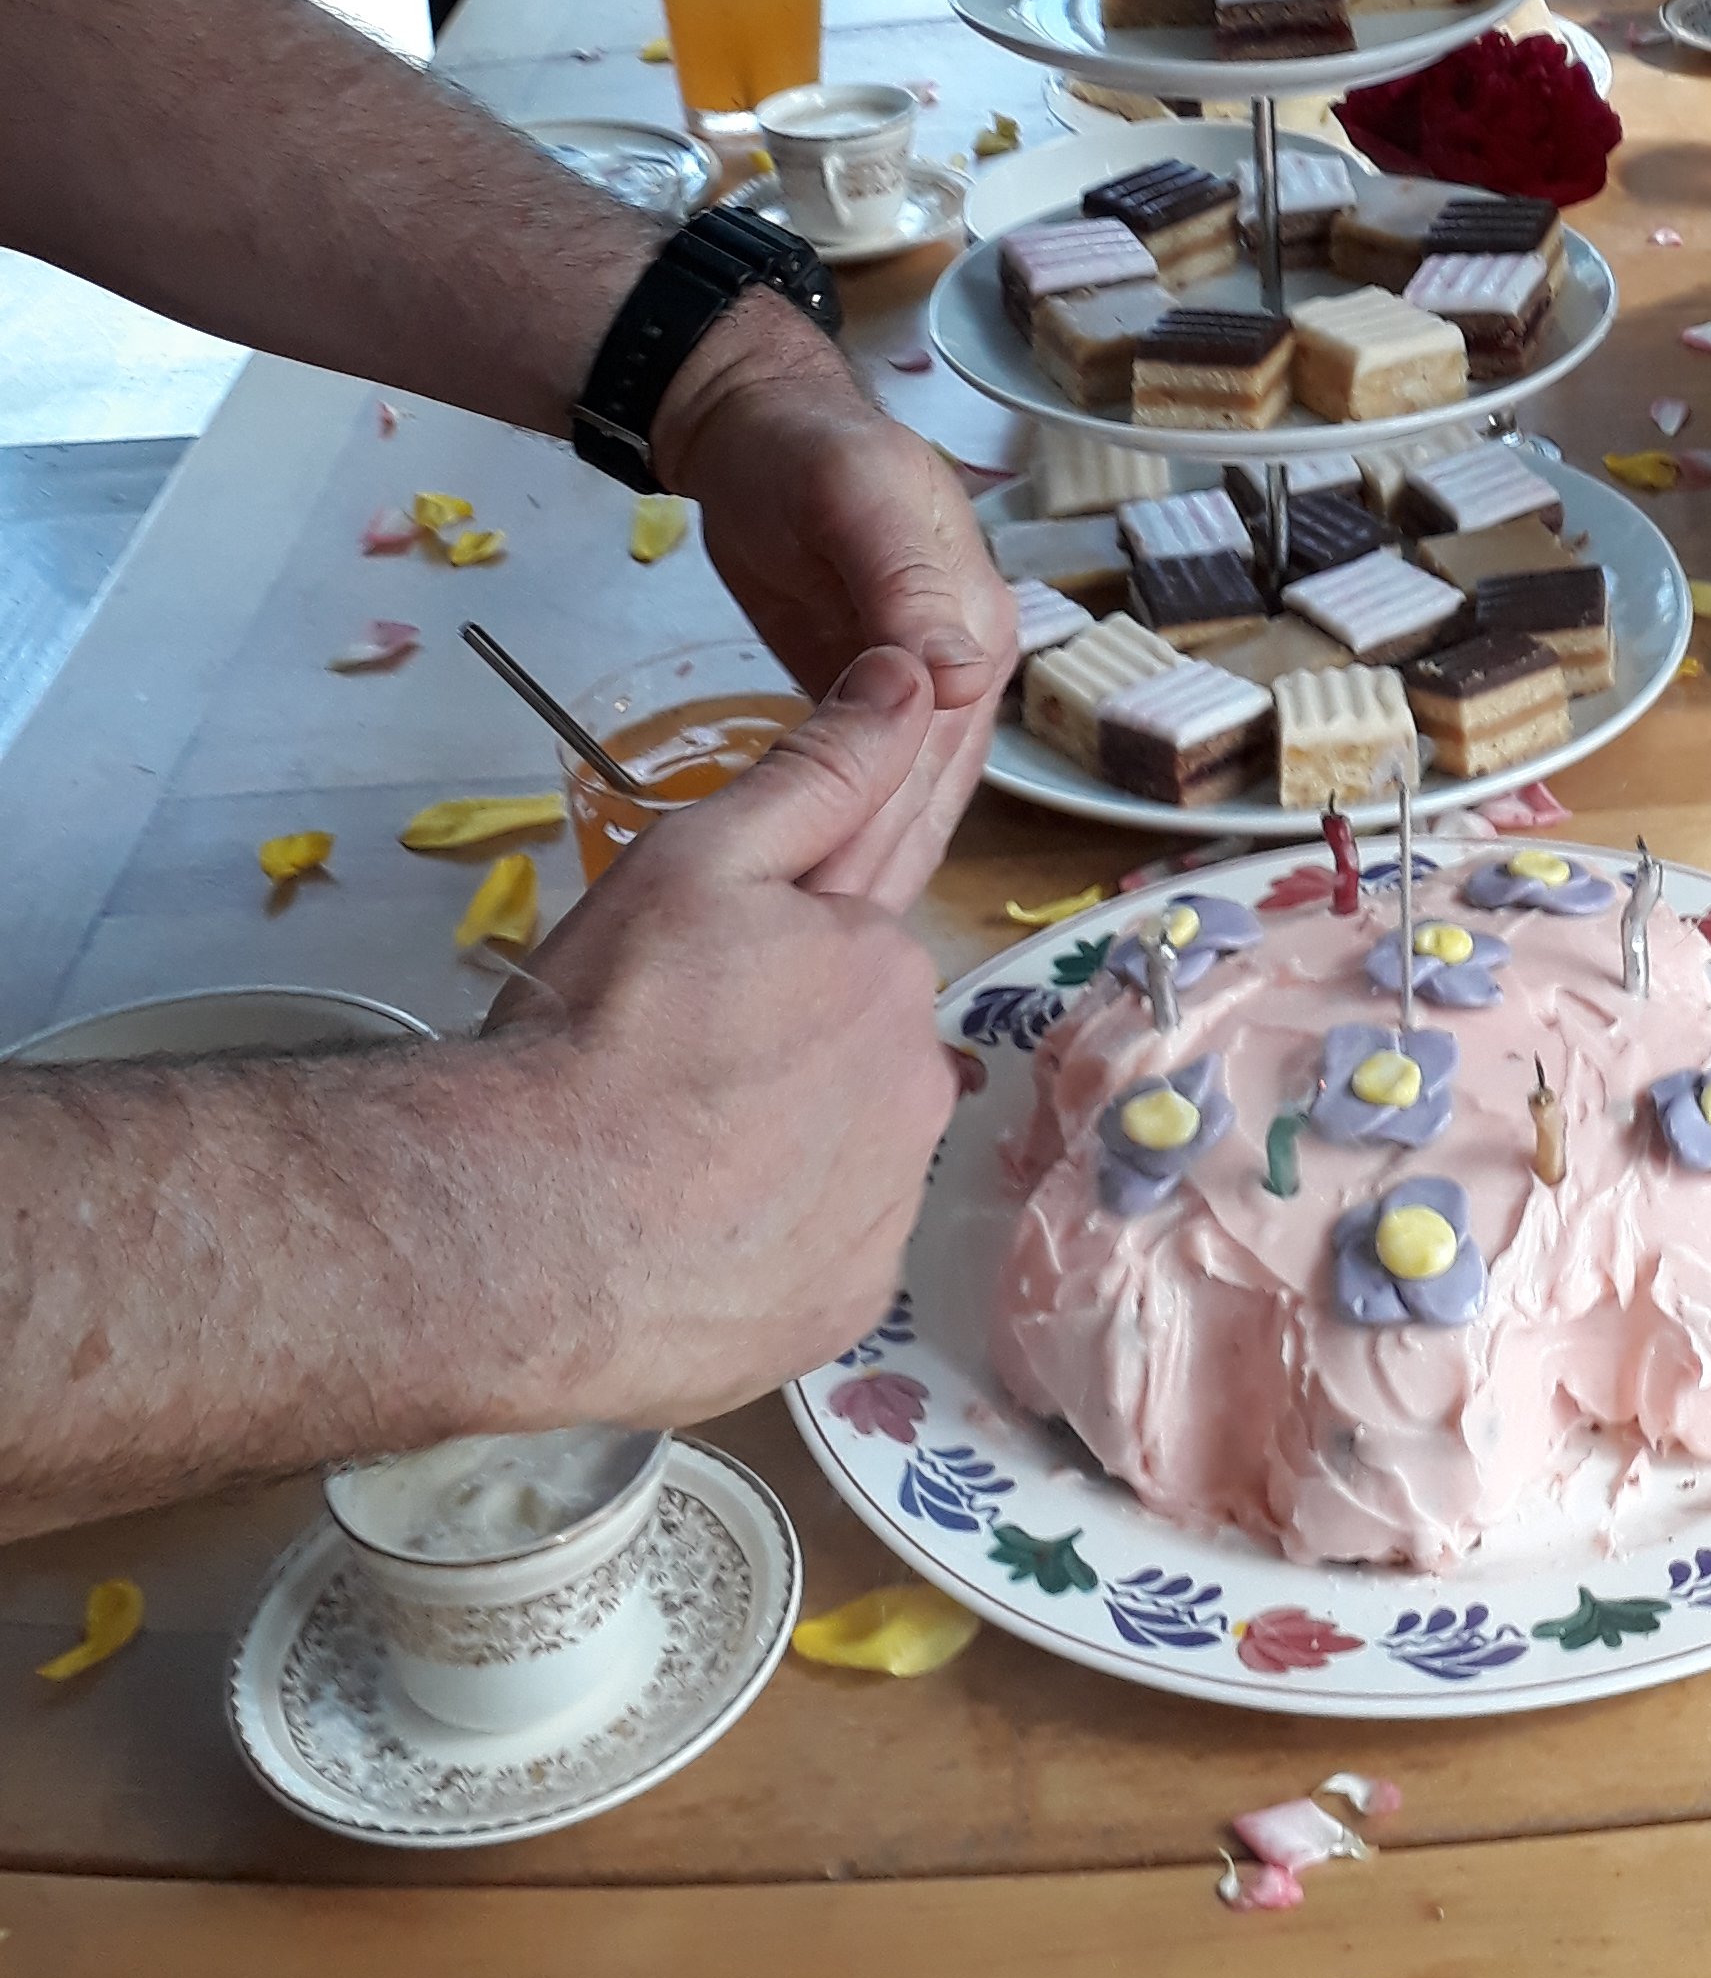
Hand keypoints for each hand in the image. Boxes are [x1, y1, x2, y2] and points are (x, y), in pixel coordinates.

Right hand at [498, 649, 959, 1422]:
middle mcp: (917, 1074)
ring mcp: (892, 1198)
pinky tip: (695, 1235)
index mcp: (883, 957)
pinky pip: (826, 1249)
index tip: (718, 999)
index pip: (862, 928)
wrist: (525, 1232)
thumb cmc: (597, 1031)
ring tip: (666, 1156)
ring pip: (843, 1146)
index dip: (789, 948)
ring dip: (782, 1141)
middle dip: (779, 1042)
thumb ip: (818, 771)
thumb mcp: (697, 863)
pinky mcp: (857, 1299)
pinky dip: (775, 1239)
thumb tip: (917, 678)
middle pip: (851, 1042)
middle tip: (663, 1068)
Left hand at [650, 291, 1015, 903]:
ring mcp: (926, 680)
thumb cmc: (806, 449)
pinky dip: (854, 826)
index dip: (891, 820)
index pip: (942, 744)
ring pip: (910, 793)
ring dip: (873, 860)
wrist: (754, 423)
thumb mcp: (854, 494)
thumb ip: (904, 580)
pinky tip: (823, 882)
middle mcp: (968, 660)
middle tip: (814, 946)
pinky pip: (876, 775)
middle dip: (880, 860)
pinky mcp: (871, 689)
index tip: (838, 896)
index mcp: (977, 621)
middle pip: (932, 782)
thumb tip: (960, 676)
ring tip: (821, 940)